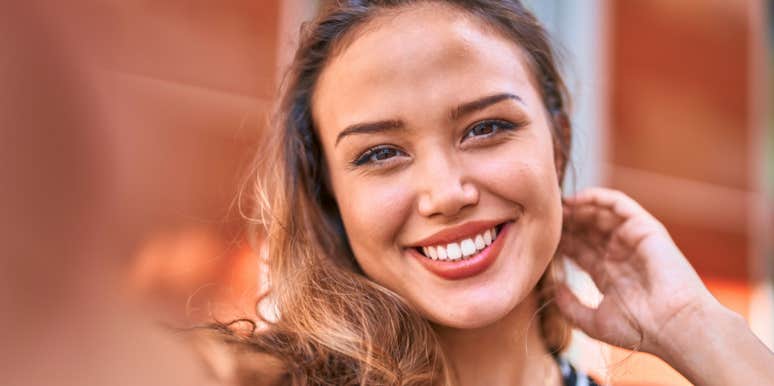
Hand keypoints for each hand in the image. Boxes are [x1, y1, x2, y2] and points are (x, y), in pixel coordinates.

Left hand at [555, 187, 715, 354]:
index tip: (538, 237)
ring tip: (555, 207)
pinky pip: (619, 204)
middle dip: (566, 223)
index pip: (580, 251)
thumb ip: (570, 306)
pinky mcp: (644, 228)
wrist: (674, 326)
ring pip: (600, 215)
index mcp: (610, 275)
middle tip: (542, 217)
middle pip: (587, 231)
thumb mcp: (594, 322)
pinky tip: (575, 200)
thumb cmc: (639, 329)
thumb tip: (554, 289)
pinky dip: (597, 197)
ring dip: (577, 209)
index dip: (560, 242)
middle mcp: (621, 255)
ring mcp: (632, 240)